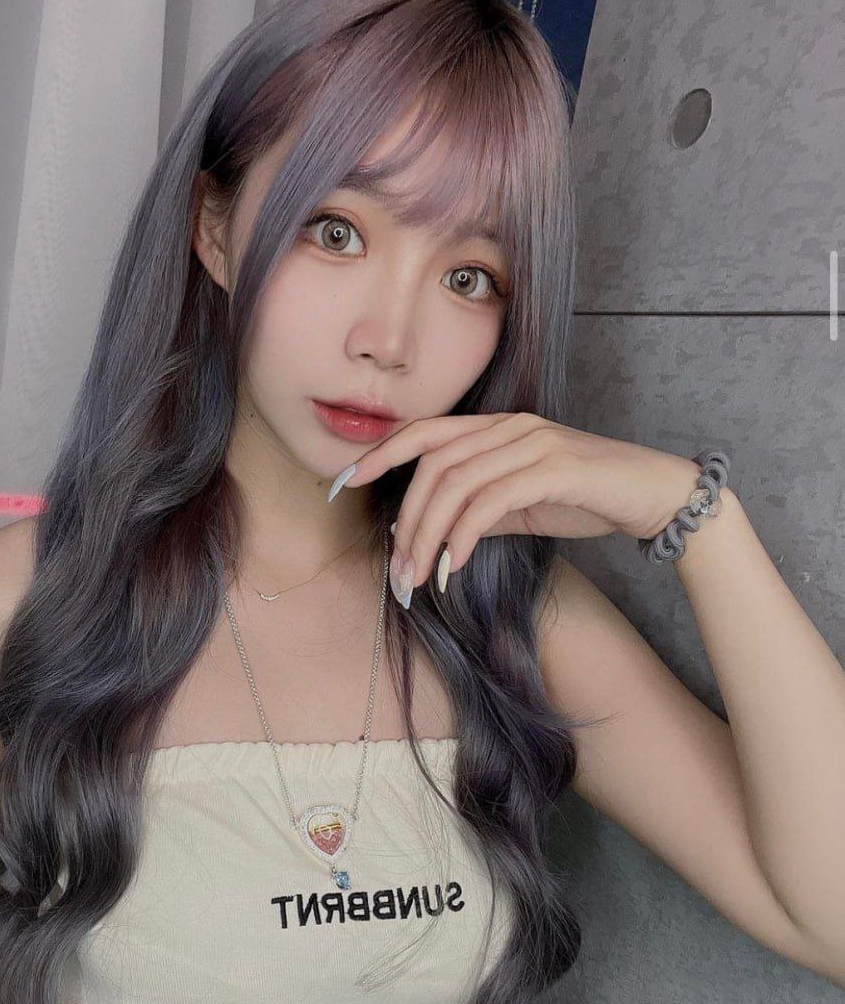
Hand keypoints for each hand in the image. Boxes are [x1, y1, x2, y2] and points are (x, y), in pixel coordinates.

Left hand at [332, 412, 705, 594]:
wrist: (655, 495)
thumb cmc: (589, 497)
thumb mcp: (524, 502)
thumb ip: (481, 507)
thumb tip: (438, 532)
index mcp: (498, 426)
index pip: (425, 432)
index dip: (381, 452)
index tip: (347, 482)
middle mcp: (510, 426)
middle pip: (433, 465)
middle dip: (407, 519)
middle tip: (399, 569)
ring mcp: (532, 442)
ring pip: (456, 485)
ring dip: (429, 536)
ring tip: (420, 577)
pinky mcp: (553, 468)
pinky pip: (490, 502)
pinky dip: (463, 536)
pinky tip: (453, 566)